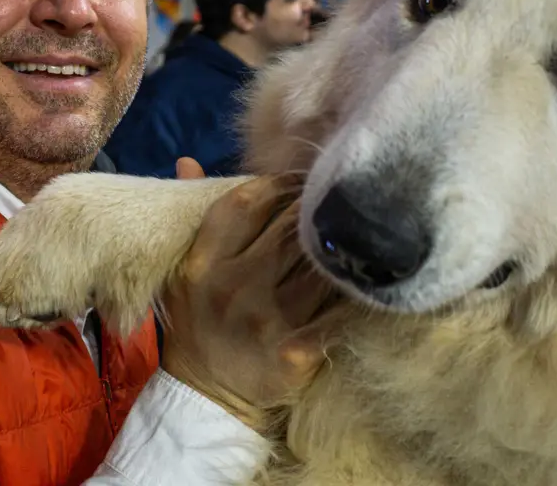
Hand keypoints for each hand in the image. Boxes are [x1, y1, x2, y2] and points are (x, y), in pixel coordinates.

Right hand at [160, 161, 339, 430]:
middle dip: (316, 211)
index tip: (295, 178)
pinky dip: (357, 296)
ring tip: (360, 233)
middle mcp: (232, 287)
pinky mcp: (294, 353)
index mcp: (202, 263)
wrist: (204, 395)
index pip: (242, 203)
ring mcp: (265, 321)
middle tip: (338, 200)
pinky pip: (337, 314)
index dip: (274, 183)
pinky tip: (372, 279)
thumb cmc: (197, 322)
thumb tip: (188, 160)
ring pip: (319, 267)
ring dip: (341, 249)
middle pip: (288, 229)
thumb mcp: (184, 271)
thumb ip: (193, 217)